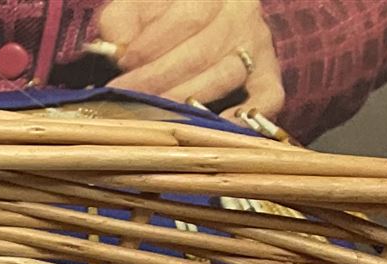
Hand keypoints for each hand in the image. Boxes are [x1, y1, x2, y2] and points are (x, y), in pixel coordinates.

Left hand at [98, 0, 284, 118]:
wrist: (196, 20)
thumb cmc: (157, 19)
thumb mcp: (136, 8)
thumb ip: (122, 20)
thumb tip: (118, 47)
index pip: (188, 18)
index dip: (152, 46)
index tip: (121, 68)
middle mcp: (241, 15)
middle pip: (202, 52)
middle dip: (159, 80)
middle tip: (127, 98)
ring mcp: (257, 46)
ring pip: (225, 77)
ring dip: (185, 100)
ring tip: (151, 114)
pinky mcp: (268, 75)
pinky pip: (267, 97)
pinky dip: (245, 116)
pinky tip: (215, 128)